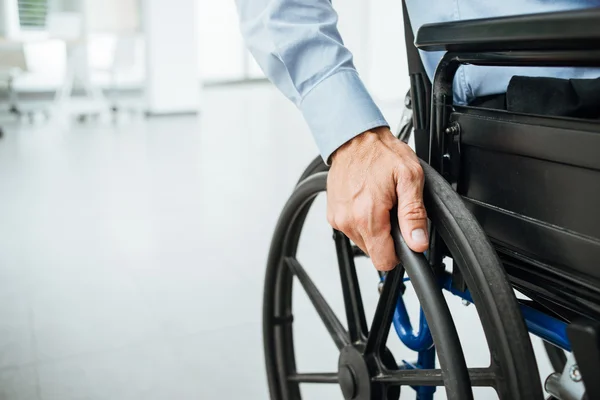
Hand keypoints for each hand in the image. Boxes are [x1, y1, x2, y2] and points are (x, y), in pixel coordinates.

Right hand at [327, 127, 427, 270]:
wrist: (354, 139)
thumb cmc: (381, 154)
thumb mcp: (409, 178)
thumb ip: (414, 214)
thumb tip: (417, 242)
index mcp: (368, 216)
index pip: (383, 261)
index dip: (398, 253)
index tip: (402, 236)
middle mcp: (348, 221)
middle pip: (374, 251)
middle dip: (387, 235)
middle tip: (392, 209)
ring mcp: (338, 218)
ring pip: (363, 241)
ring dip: (374, 227)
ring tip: (378, 201)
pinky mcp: (333, 214)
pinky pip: (352, 229)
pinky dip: (361, 219)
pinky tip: (366, 200)